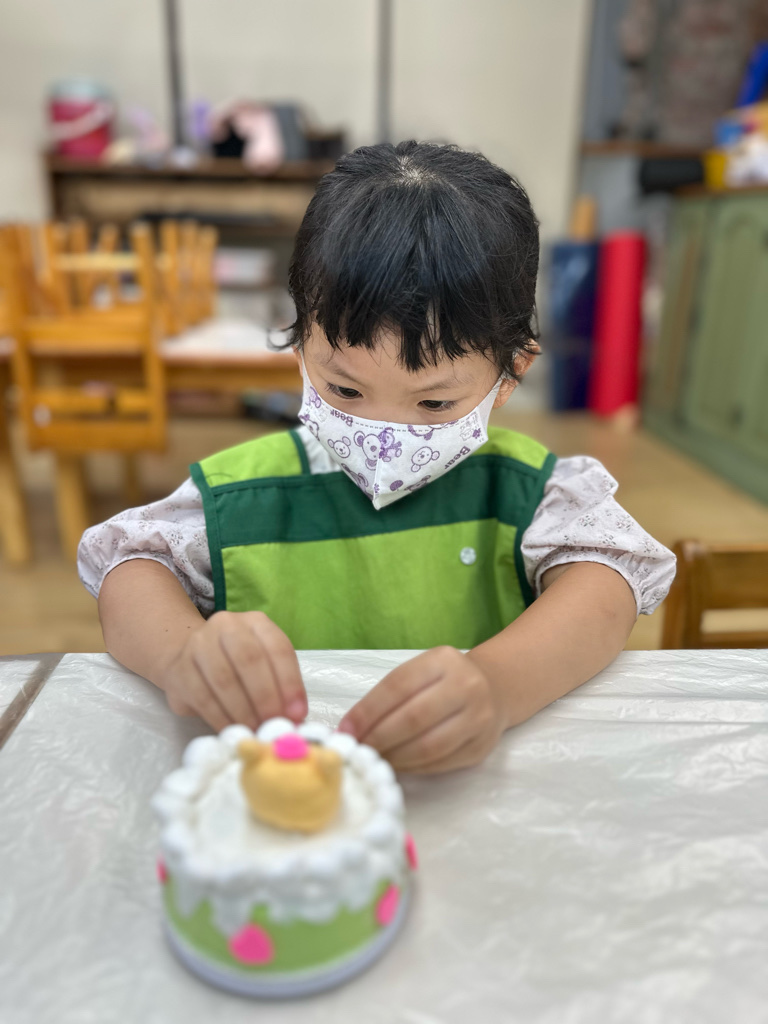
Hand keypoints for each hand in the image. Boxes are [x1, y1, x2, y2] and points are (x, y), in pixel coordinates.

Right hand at [157, 611, 306, 732]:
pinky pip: (203, 697)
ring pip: (225, 680)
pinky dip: (222, 718)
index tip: (297, 713)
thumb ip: (280, 685)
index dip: (290, 682)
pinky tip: (234, 730)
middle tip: (274, 724)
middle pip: (250, 660)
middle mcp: (226, 626)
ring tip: (256, 731)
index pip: (278, 648)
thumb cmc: (236, 664)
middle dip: (266, 698)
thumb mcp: (264, 664)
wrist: (186, 657)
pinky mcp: (180, 669)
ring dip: (245, 712)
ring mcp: (199, 644)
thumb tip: (295, 716)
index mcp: (256, 622)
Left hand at [338, 646, 505, 773]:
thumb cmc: (444, 680)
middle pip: (413, 718)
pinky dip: (413, 767)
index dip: (368, 711)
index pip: (398, 686)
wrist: (494, 689)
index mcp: (443, 661)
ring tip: (376, 758)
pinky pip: (441, 763)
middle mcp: (466, 686)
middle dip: (379, 738)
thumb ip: (389, 694)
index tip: (346, 730)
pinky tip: (398, 764)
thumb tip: (351, 728)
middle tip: (359, 749)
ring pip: (429, 746)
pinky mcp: (482, 746)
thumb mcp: (421, 672)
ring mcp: (479, 718)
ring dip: (395, 757)